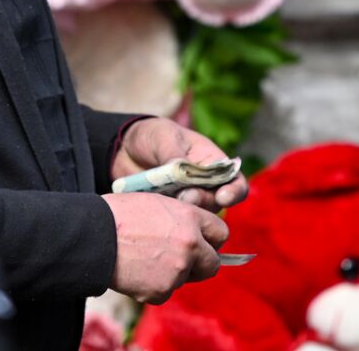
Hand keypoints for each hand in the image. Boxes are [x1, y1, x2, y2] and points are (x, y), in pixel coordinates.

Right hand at [102, 192, 226, 303]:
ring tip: (146, 259)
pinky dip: (154, 287)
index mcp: (192, 219)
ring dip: (173, 274)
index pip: (221, 233)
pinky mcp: (160, 291)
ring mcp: (177, 270)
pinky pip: (165, 293)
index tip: (202, 243)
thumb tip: (198, 236)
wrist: (94, 236)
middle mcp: (191, 246)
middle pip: (213, 264)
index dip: (210, 239)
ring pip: (185, 279)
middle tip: (181, 260)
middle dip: (201, 263)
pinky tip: (137, 272)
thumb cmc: (122, 214)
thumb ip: (184, 221)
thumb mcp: (161, 204)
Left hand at [111, 118, 248, 210]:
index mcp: (212, 162)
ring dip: (186, 211)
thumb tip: (181, 170)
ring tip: (168, 201)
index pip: (234, 181)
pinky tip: (156, 209)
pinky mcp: (169, 210)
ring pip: (196, 215)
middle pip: (215, 202)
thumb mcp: (165, 138)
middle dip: (203, 201)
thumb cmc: (154, 136)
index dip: (234, 192)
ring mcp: (186, 198)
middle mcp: (204, 184)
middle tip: (186, 196)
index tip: (222, 197)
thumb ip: (174, 154)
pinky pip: (174, 221)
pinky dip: (168, 218)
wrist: (125, 149)